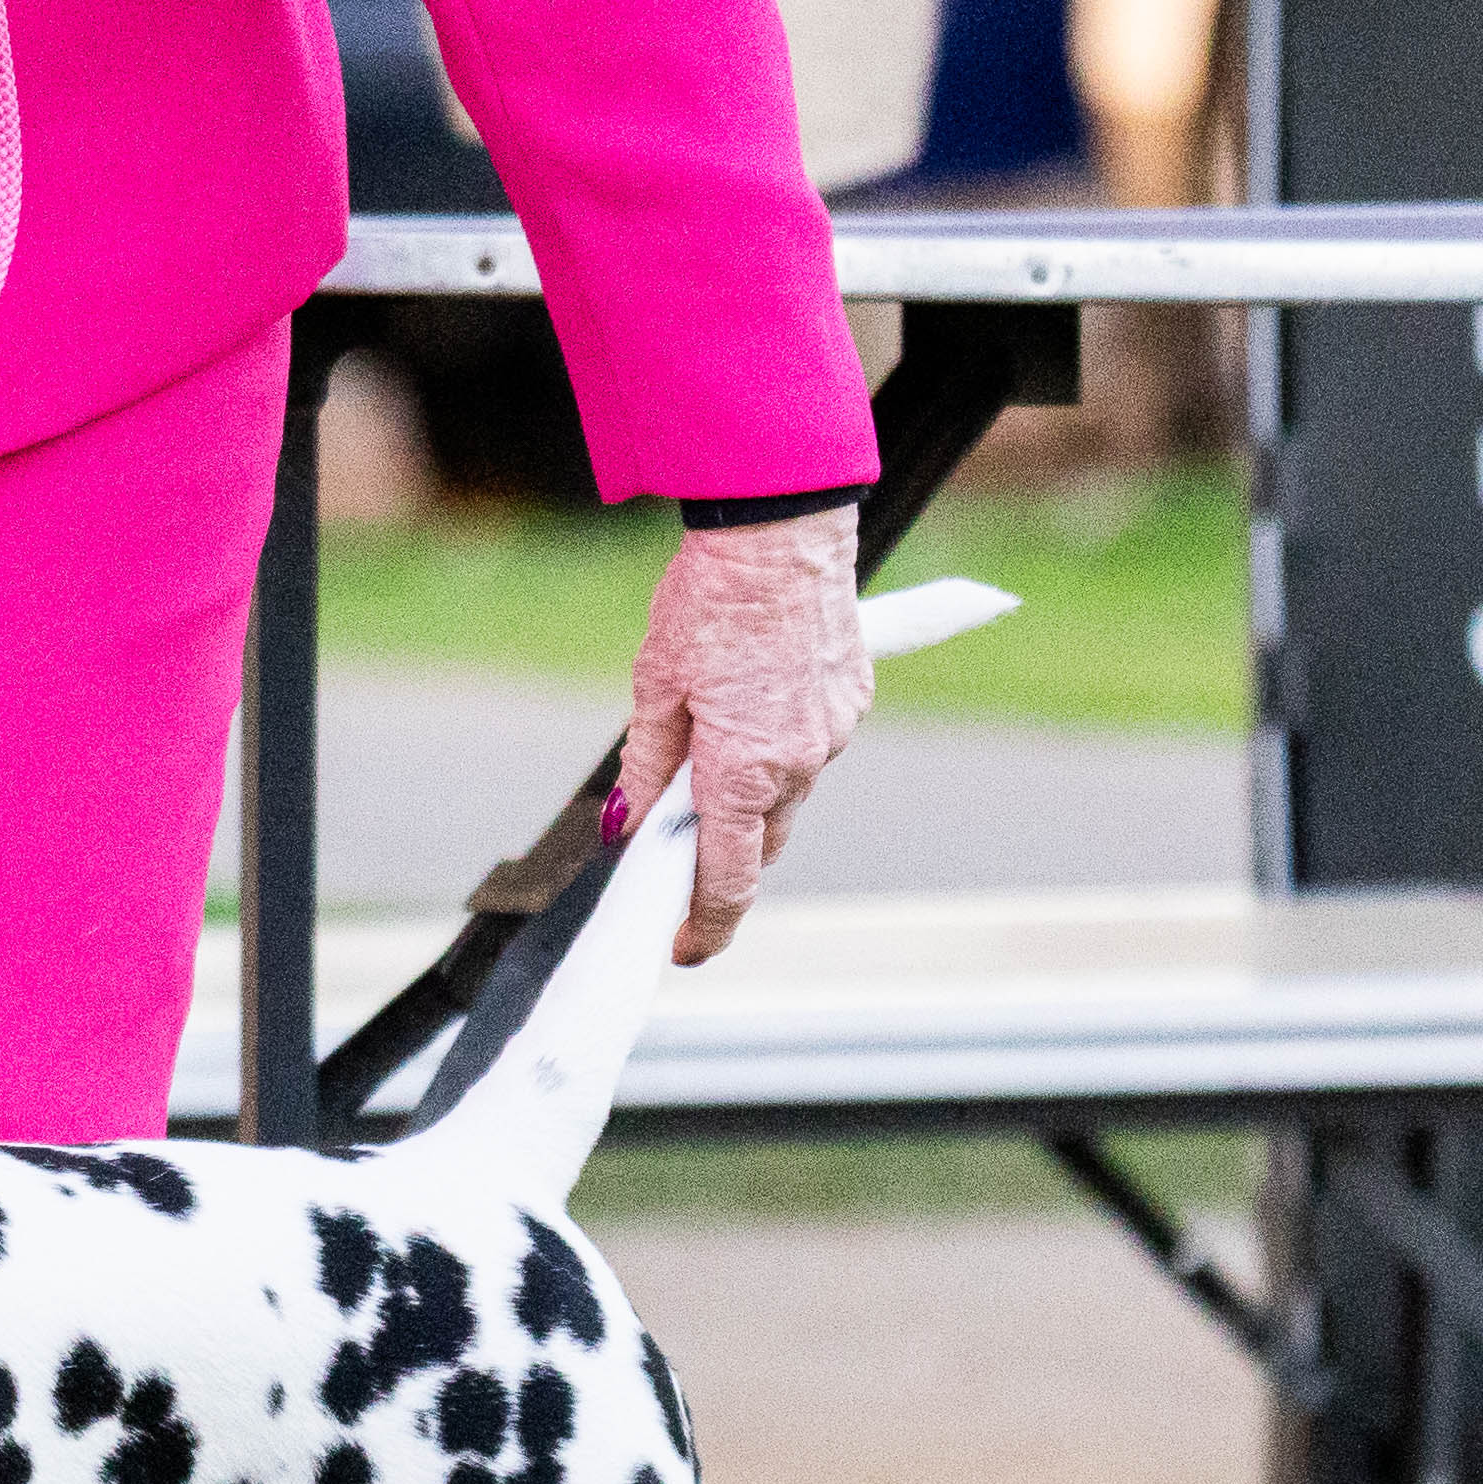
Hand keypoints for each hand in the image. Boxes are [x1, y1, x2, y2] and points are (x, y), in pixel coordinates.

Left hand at [607, 504, 870, 963]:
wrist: (781, 532)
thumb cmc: (709, 604)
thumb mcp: (653, 690)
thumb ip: (645, 769)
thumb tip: (629, 826)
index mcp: (742, 772)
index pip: (727, 881)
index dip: (702, 927)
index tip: (682, 951)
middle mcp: (797, 765)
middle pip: (758, 845)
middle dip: (720, 860)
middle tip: (678, 857)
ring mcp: (833, 736)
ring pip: (785, 799)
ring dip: (749, 800)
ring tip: (711, 754)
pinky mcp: (853, 703)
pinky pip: (810, 753)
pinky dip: (778, 754)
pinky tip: (753, 713)